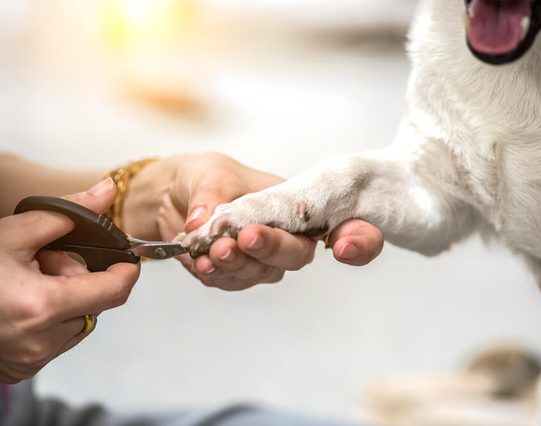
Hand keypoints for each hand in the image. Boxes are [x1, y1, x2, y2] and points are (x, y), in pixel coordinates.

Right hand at [0, 179, 139, 382]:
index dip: (125, 271)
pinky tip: (21, 304)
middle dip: (78, 278)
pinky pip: (56, 340)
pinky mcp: (22, 369)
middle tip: (43, 262)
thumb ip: (68, 214)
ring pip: (77, 322)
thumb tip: (106, 192)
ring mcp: (32, 360)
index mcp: (43, 307)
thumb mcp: (13, 233)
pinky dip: (50, 321)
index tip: (124, 259)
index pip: (114, 291)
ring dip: (65, 301)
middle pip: (94, 304)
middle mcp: (41, 341)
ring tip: (26, 284)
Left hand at [122, 153, 383, 290]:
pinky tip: (199, 261)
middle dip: (273, 248)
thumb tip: (206, 220)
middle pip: (298, 255)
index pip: (344, 226)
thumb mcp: (210, 172)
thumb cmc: (204, 177)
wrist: (169, 197)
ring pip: (263, 272)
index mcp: (298, 206)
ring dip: (237, 264)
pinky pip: (232, 282)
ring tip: (210, 250)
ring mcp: (264, 260)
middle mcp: (288, 236)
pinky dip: (215, 273)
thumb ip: (212, 194)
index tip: (346, 245)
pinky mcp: (237, 275)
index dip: (360, 241)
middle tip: (246, 237)